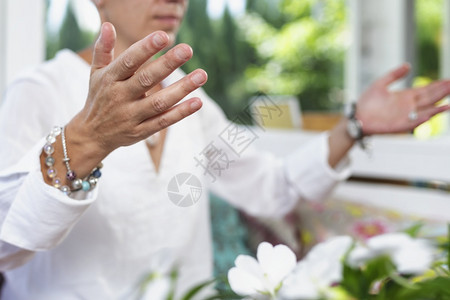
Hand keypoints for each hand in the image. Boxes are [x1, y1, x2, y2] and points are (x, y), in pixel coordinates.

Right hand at [65, 22, 206, 176]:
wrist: (92, 134)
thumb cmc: (99, 97)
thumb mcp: (96, 72)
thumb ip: (103, 49)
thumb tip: (108, 25)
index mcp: (110, 79)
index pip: (128, 61)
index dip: (146, 48)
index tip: (164, 37)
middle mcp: (120, 97)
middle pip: (146, 79)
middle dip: (167, 64)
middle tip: (188, 49)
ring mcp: (131, 116)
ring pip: (158, 102)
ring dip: (181, 89)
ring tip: (202, 75)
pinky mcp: (141, 131)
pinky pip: (163, 121)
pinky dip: (180, 113)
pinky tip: (197, 102)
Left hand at [356, 63, 449, 134]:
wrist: (356, 116)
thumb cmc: (367, 102)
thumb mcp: (380, 84)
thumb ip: (394, 75)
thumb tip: (409, 65)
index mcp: (405, 96)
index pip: (425, 90)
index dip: (437, 85)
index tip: (449, 80)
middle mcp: (408, 107)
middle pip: (429, 99)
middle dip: (442, 93)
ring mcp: (405, 116)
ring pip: (426, 111)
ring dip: (438, 108)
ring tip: (449, 104)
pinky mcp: (399, 126)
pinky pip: (413, 123)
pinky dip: (422, 119)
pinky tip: (431, 114)